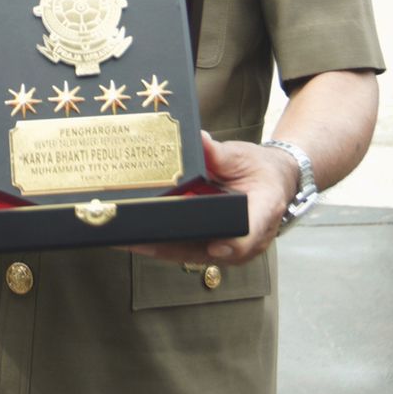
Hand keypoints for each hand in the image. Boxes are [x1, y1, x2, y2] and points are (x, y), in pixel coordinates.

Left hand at [126, 133, 293, 266]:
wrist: (271, 181)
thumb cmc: (260, 170)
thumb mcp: (243, 156)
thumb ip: (221, 154)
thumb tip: (201, 141)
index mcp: (262, 214)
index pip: (249, 235)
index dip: (232, 245)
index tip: (215, 247)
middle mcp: (244, 239)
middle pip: (206, 250)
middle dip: (169, 246)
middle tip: (134, 238)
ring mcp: (225, 246)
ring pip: (189, 252)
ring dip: (156, 246)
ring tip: (121, 236)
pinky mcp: (208, 244)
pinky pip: (182, 246)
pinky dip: (158, 241)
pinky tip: (131, 233)